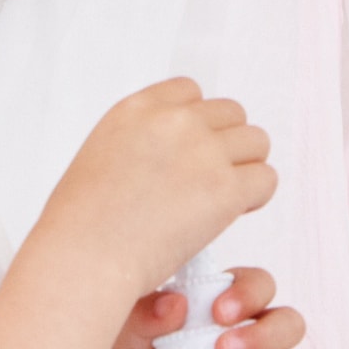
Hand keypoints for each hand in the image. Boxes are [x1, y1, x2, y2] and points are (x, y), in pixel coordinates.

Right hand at [37, 79, 277, 299]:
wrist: (84, 257)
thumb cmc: (82, 224)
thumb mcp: (102, 155)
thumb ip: (142, 141)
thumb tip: (175, 156)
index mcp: (138, 109)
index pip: (191, 91)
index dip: (198, 123)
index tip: (191, 152)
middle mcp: (174, 121)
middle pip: (232, 114)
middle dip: (226, 145)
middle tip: (209, 182)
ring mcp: (203, 152)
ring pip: (257, 142)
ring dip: (245, 168)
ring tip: (222, 198)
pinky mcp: (225, 189)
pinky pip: (266, 179)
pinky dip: (255, 197)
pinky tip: (231, 214)